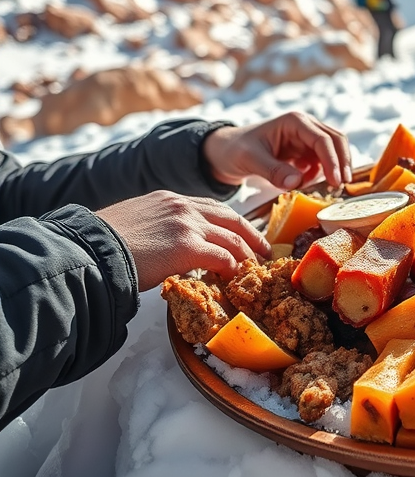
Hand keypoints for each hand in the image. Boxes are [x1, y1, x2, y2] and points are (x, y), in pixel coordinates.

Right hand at [98, 191, 269, 290]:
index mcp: (170, 198)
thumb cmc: (104, 243)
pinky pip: (223, 257)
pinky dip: (233, 268)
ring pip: (232, 238)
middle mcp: (183, 206)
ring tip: (255, 268)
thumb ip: (158, 227)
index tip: (243, 233)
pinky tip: (235, 277)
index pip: (212, 207)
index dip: (232, 222)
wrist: (89, 250)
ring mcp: (188, 224)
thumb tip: (164, 246)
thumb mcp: (135, 222)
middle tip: (264, 249)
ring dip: (247, 255)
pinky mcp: (188, 246)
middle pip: (232, 218)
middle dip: (252, 234)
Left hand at [203, 112, 351, 189]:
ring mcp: (307, 139)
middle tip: (343, 185)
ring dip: (335, 168)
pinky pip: (323, 162)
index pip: (322, 139)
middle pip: (336, 140)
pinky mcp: (306, 151)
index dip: (332, 160)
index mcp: (294, 122)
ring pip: (334, 150)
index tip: (337, 181)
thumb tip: (297, 183)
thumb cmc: (236, 150)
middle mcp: (305, 126)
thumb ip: (273, 171)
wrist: (226, 152)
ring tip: (329, 187)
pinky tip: (307, 183)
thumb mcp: (251, 160)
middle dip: (342, 162)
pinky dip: (322, 174)